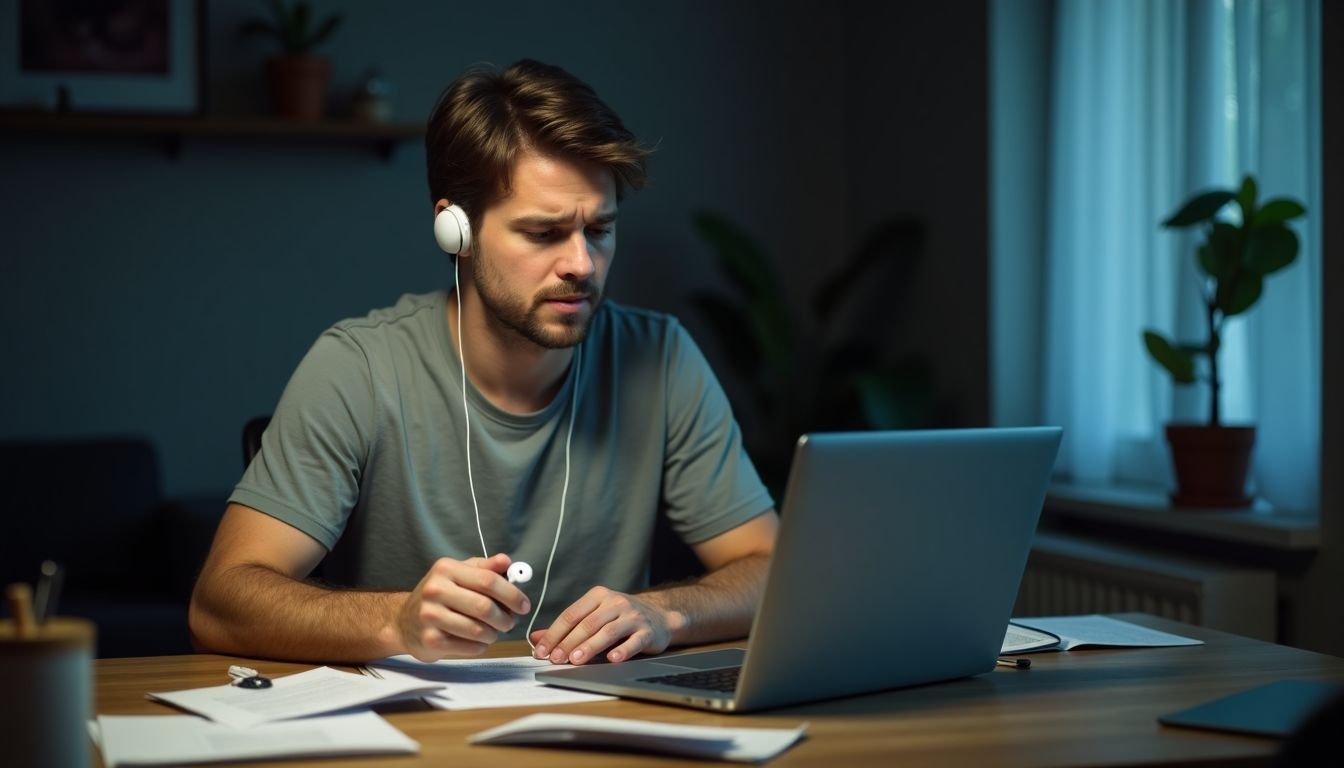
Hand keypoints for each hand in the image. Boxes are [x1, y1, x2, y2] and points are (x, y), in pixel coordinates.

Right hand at [396, 553, 530, 661]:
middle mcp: (435, 590)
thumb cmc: (440, 595)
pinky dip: (481, 646)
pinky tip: (477, 640)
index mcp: (446, 569)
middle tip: (510, 622)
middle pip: (485, 607)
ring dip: (494, 633)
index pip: (488, 580)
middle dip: (505, 618)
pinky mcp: (430, 640)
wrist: (404, 621)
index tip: (524, 605)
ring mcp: (430, 616)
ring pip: (479, 630)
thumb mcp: (459, 573)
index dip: (512, 594)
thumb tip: (507, 562)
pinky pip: (470, 647)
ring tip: (493, 631)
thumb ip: (485, 568)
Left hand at [529, 586, 683, 664]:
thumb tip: (536, 638)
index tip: (542, 650)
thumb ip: (566, 628)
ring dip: (590, 647)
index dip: (555, 633)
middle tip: (555, 658)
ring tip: (576, 660)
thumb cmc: (621, 618)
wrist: (660, 618)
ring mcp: (632, 616)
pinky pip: (633, 641)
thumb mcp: (594, 616)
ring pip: (607, 632)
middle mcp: (615, 602)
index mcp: (598, 596)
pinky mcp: (647, 631)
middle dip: (568, 643)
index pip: (571, 614)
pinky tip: (612, 659)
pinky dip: (622, 651)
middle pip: (587, 624)